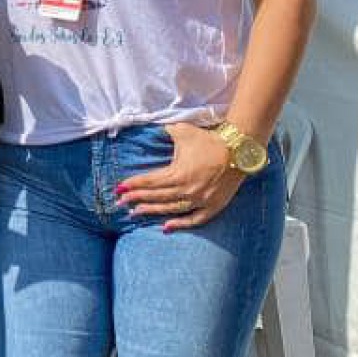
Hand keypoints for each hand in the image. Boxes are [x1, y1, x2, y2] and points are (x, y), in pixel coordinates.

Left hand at [115, 122, 245, 231]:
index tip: (119, 189)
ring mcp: (201, 200)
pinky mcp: (214, 206)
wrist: (238, 150)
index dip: (133, 185)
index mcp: (178, 173)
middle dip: (136, 199)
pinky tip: (165, 227)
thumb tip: (154, 128)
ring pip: (171, 209)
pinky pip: (195, 219)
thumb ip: (165, 132)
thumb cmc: (208, 139)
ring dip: (152, 211)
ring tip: (135, 213)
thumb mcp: (182, 132)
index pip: (150, 182)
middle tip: (120, 202)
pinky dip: (181, 224)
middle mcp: (187, 189)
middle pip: (156, 197)